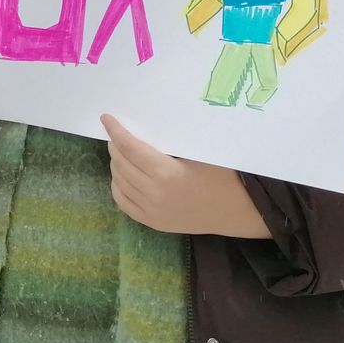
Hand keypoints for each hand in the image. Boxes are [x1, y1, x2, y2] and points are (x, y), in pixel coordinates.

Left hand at [102, 114, 269, 237]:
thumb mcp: (198, 152)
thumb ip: (169, 142)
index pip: (130, 147)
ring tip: (120, 152)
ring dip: (116, 164)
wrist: (236, 210)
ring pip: (119, 182)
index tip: (107, 118)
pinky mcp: (153, 223)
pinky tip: (121, 176)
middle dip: (115, 146)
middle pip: (121, 164)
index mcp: (166, 173)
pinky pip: (124, 203)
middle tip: (116, 135)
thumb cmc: (221, 175)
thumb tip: (143, 125)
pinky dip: (118, 186)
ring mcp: (152, 211)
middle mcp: (154, 193)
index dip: (116, 131)